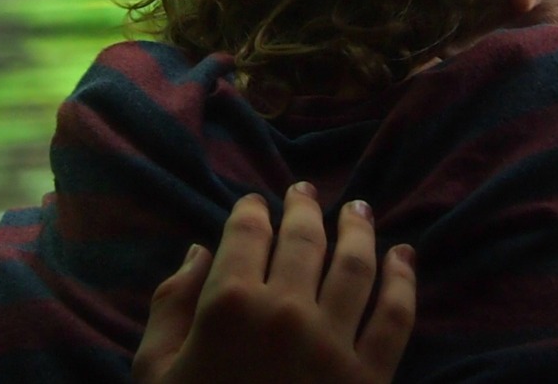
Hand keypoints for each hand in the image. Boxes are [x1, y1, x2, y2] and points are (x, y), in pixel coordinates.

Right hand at [133, 183, 415, 383]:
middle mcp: (286, 311)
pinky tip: (404, 256)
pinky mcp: (370, 378)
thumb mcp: (153, 376)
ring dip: (358, 230)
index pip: (246, 235)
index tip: (255, 203)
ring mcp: (334, 342)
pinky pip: (395, 316)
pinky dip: (403, 280)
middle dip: (304, 208)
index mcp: (229, 306)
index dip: (251, 212)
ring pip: (355, 265)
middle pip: (304, 239)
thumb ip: (170, 307)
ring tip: (358, 210)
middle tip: (305, 192)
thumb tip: (197, 251)